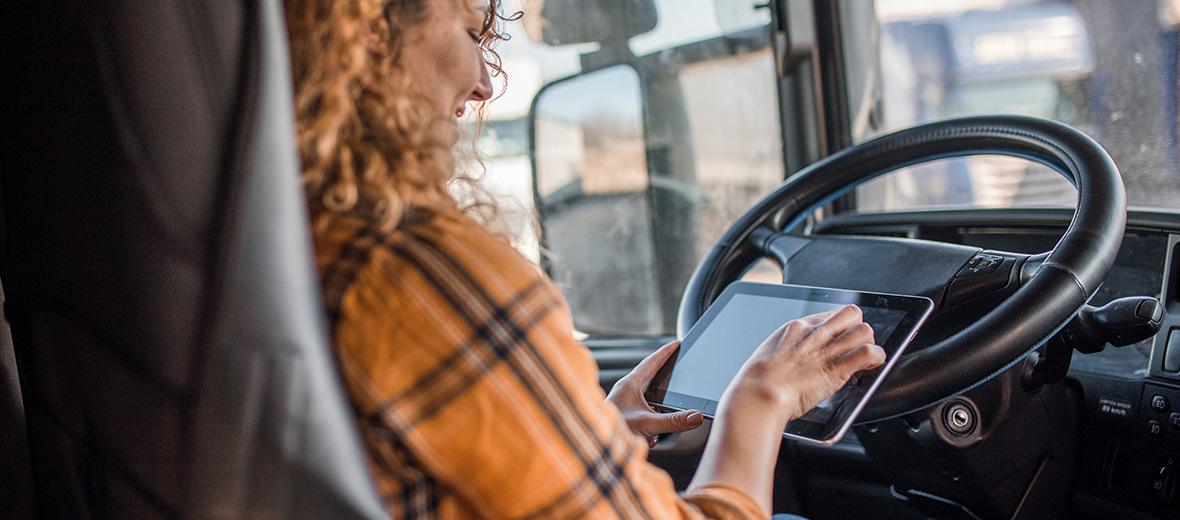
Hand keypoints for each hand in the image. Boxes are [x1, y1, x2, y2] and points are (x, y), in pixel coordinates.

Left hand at [606, 341, 704, 446]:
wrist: (596, 444)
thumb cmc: (611, 430)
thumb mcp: (648, 424)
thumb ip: (674, 421)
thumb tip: (695, 416)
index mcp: (630, 385)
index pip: (651, 362)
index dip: (665, 352)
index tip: (677, 344)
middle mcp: (626, 391)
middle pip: (650, 378)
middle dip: (664, 378)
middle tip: (676, 369)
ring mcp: (624, 404)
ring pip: (647, 402)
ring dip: (656, 413)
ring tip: (661, 422)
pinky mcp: (624, 417)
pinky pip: (642, 417)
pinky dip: (649, 428)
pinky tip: (649, 439)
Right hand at [723, 304, 885, 424]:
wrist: (758, 394)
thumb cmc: (757, 382)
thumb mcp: (770, 355)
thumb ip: (788, 352)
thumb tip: (795, 359)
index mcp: (796, 328)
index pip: (830, 314)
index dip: (840, 327)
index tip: (841, 340)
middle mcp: (814, 334)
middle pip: (851, 314)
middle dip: (858, 329)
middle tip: (856, 346)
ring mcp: (827, 350)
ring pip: (865, 330)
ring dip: (869, 344)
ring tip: (866, 359)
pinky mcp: (837, 369)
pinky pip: (870, 352)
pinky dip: (878, 358)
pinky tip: (872, 366)